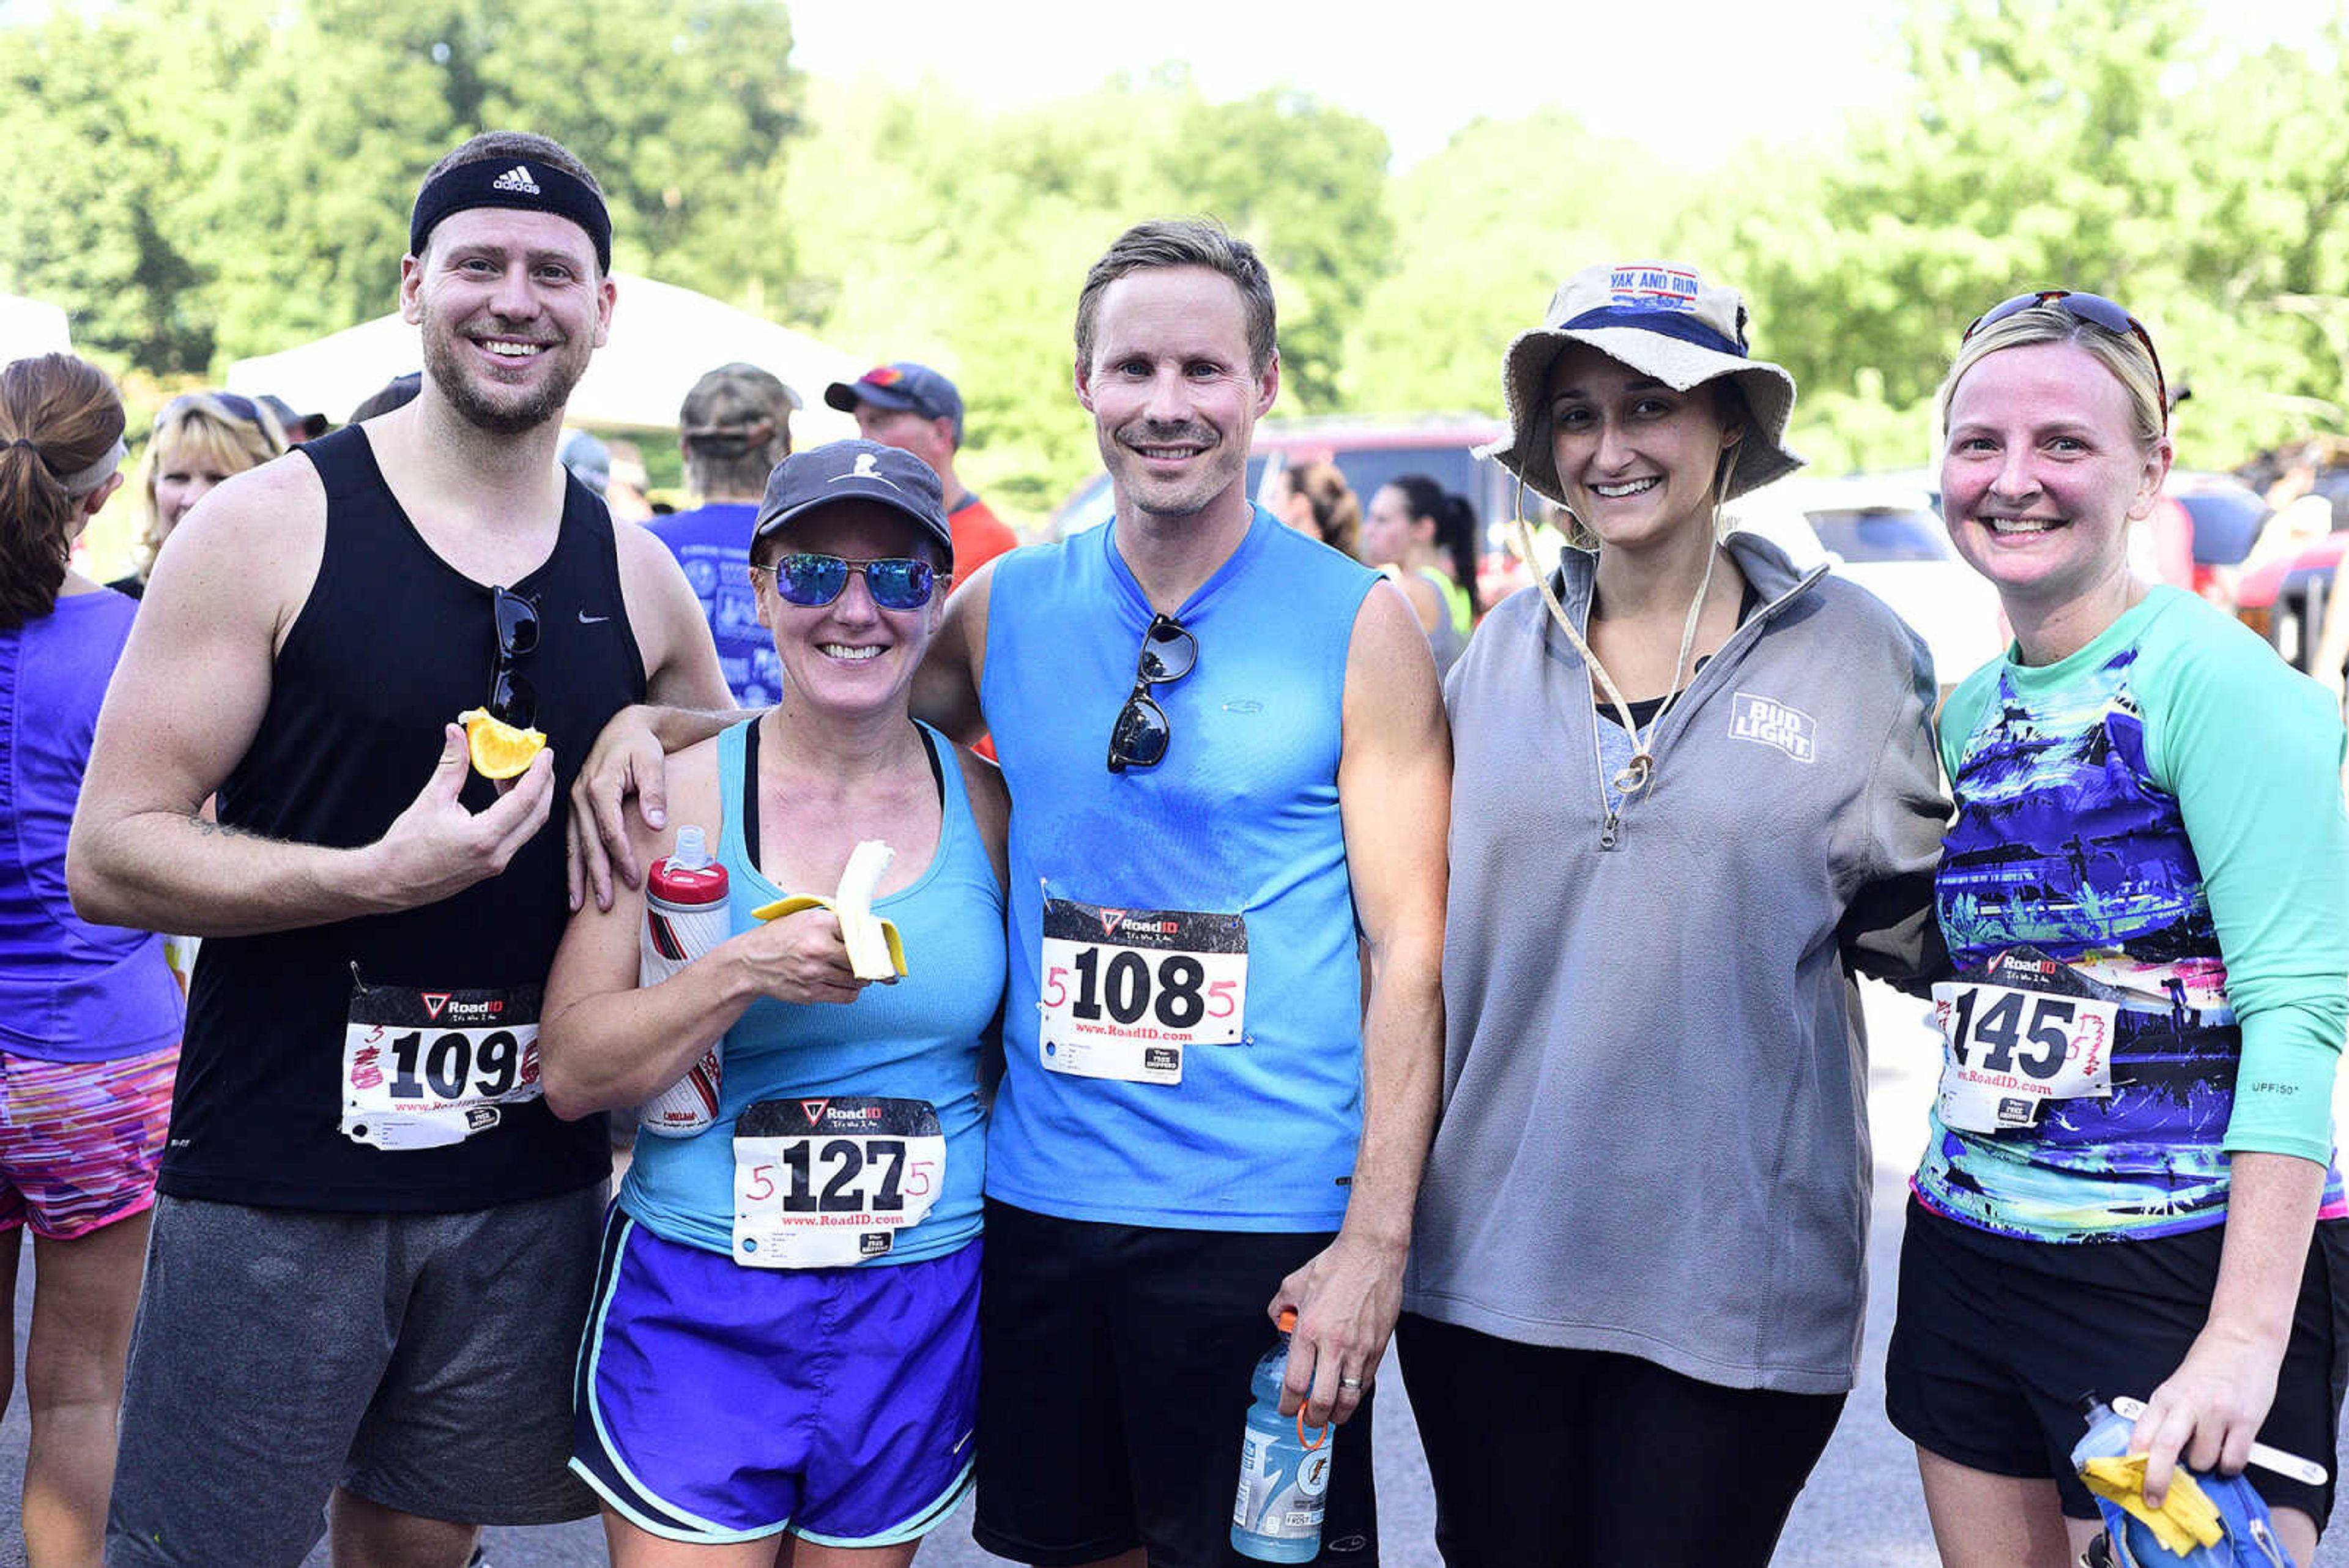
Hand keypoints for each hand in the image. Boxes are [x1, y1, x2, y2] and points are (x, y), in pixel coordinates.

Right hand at [368, 725, 554, 907]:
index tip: (544, 753)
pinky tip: (503, 793)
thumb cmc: (406, 847)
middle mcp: (498, 854)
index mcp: (484, 837)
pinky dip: (518, 812)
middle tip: (538, 758)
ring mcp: (497, 863)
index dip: (540, 773)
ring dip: (531, 797)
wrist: (391, 882)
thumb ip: (452, 764)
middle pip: (537, 814)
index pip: (526, 800)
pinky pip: (517, 834)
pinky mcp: (492, 865)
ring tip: (515, 771)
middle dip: (543, 783)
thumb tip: (457, 733)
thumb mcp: (431, 799)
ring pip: (530, 825)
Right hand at [567, 705, 667, 911]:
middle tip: (605, 905)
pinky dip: (572, 864)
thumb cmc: (639, 746)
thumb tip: (655, 823)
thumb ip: (654, 792)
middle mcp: (579, 796)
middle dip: (597, 876)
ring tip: (579, 906)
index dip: (621, 857)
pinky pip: (571, 840)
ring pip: (574, 845)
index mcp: (599, 786)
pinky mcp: (573, 808)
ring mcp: (572, 803)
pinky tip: (574, 885)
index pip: (610, 830)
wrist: (621, 730)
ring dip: (577, 877)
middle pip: (588, 843)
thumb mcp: (652, 762)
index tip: (634, 879)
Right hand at [732, 906, 867, 1005]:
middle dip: (871, 961)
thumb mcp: (805, 917)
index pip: (860, 931)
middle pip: (863, 958)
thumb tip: (866, 927)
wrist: (750, 963)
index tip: (877, 943)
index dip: (871, 938)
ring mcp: (815, 973)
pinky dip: (852, 991)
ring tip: (859, 973)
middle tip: (873, 961)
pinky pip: (846, 996)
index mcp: (819, 923)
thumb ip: (833, 921)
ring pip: (857, 979)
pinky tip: (848, 985)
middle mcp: (818, 948)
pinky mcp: (812, 993)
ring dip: (863, 978)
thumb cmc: (779, 937)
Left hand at [1266, 1230, 1405, 1429]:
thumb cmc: (1334, 1266)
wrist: (1372, 1254)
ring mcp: (1359, 1349)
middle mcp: (1334, 1345)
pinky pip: (1366, 1382)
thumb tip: (1278, 1324)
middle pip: (1322, 1401)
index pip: (1295, 1383)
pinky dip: (1355, 1395)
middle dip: (1312, 1419)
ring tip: (1330, 1416)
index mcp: (1309, 1331)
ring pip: (1349, 1398)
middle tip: (1308, 1421)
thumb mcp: (1294, 1283)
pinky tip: (1349, 1394)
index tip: (1285, 1409)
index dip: (1288, 1404)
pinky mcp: (1378, 1348)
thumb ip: (1280, 1308)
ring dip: (1338, 1415)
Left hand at [2129, 1320, 2288, 1507]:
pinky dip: (2229, 1466)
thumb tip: (2155, 1456)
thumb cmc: (2208, 1366)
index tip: (2130, 1484)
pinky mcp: (2246, 1421)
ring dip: (2205, 1466)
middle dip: (2156, 1481)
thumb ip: (2166, 1417)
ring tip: (2211, 1445)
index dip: (2133, 1464)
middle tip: (2154, 1499)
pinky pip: (2233, 1461)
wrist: (2242, 1339)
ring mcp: (2218, 1413)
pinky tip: (2230, 1451)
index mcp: (2165, 1396)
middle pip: (2164, 1451)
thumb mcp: (2176, 1387)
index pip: (2141, 1435)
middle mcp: (2188, 1405)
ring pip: (2203, 1461)